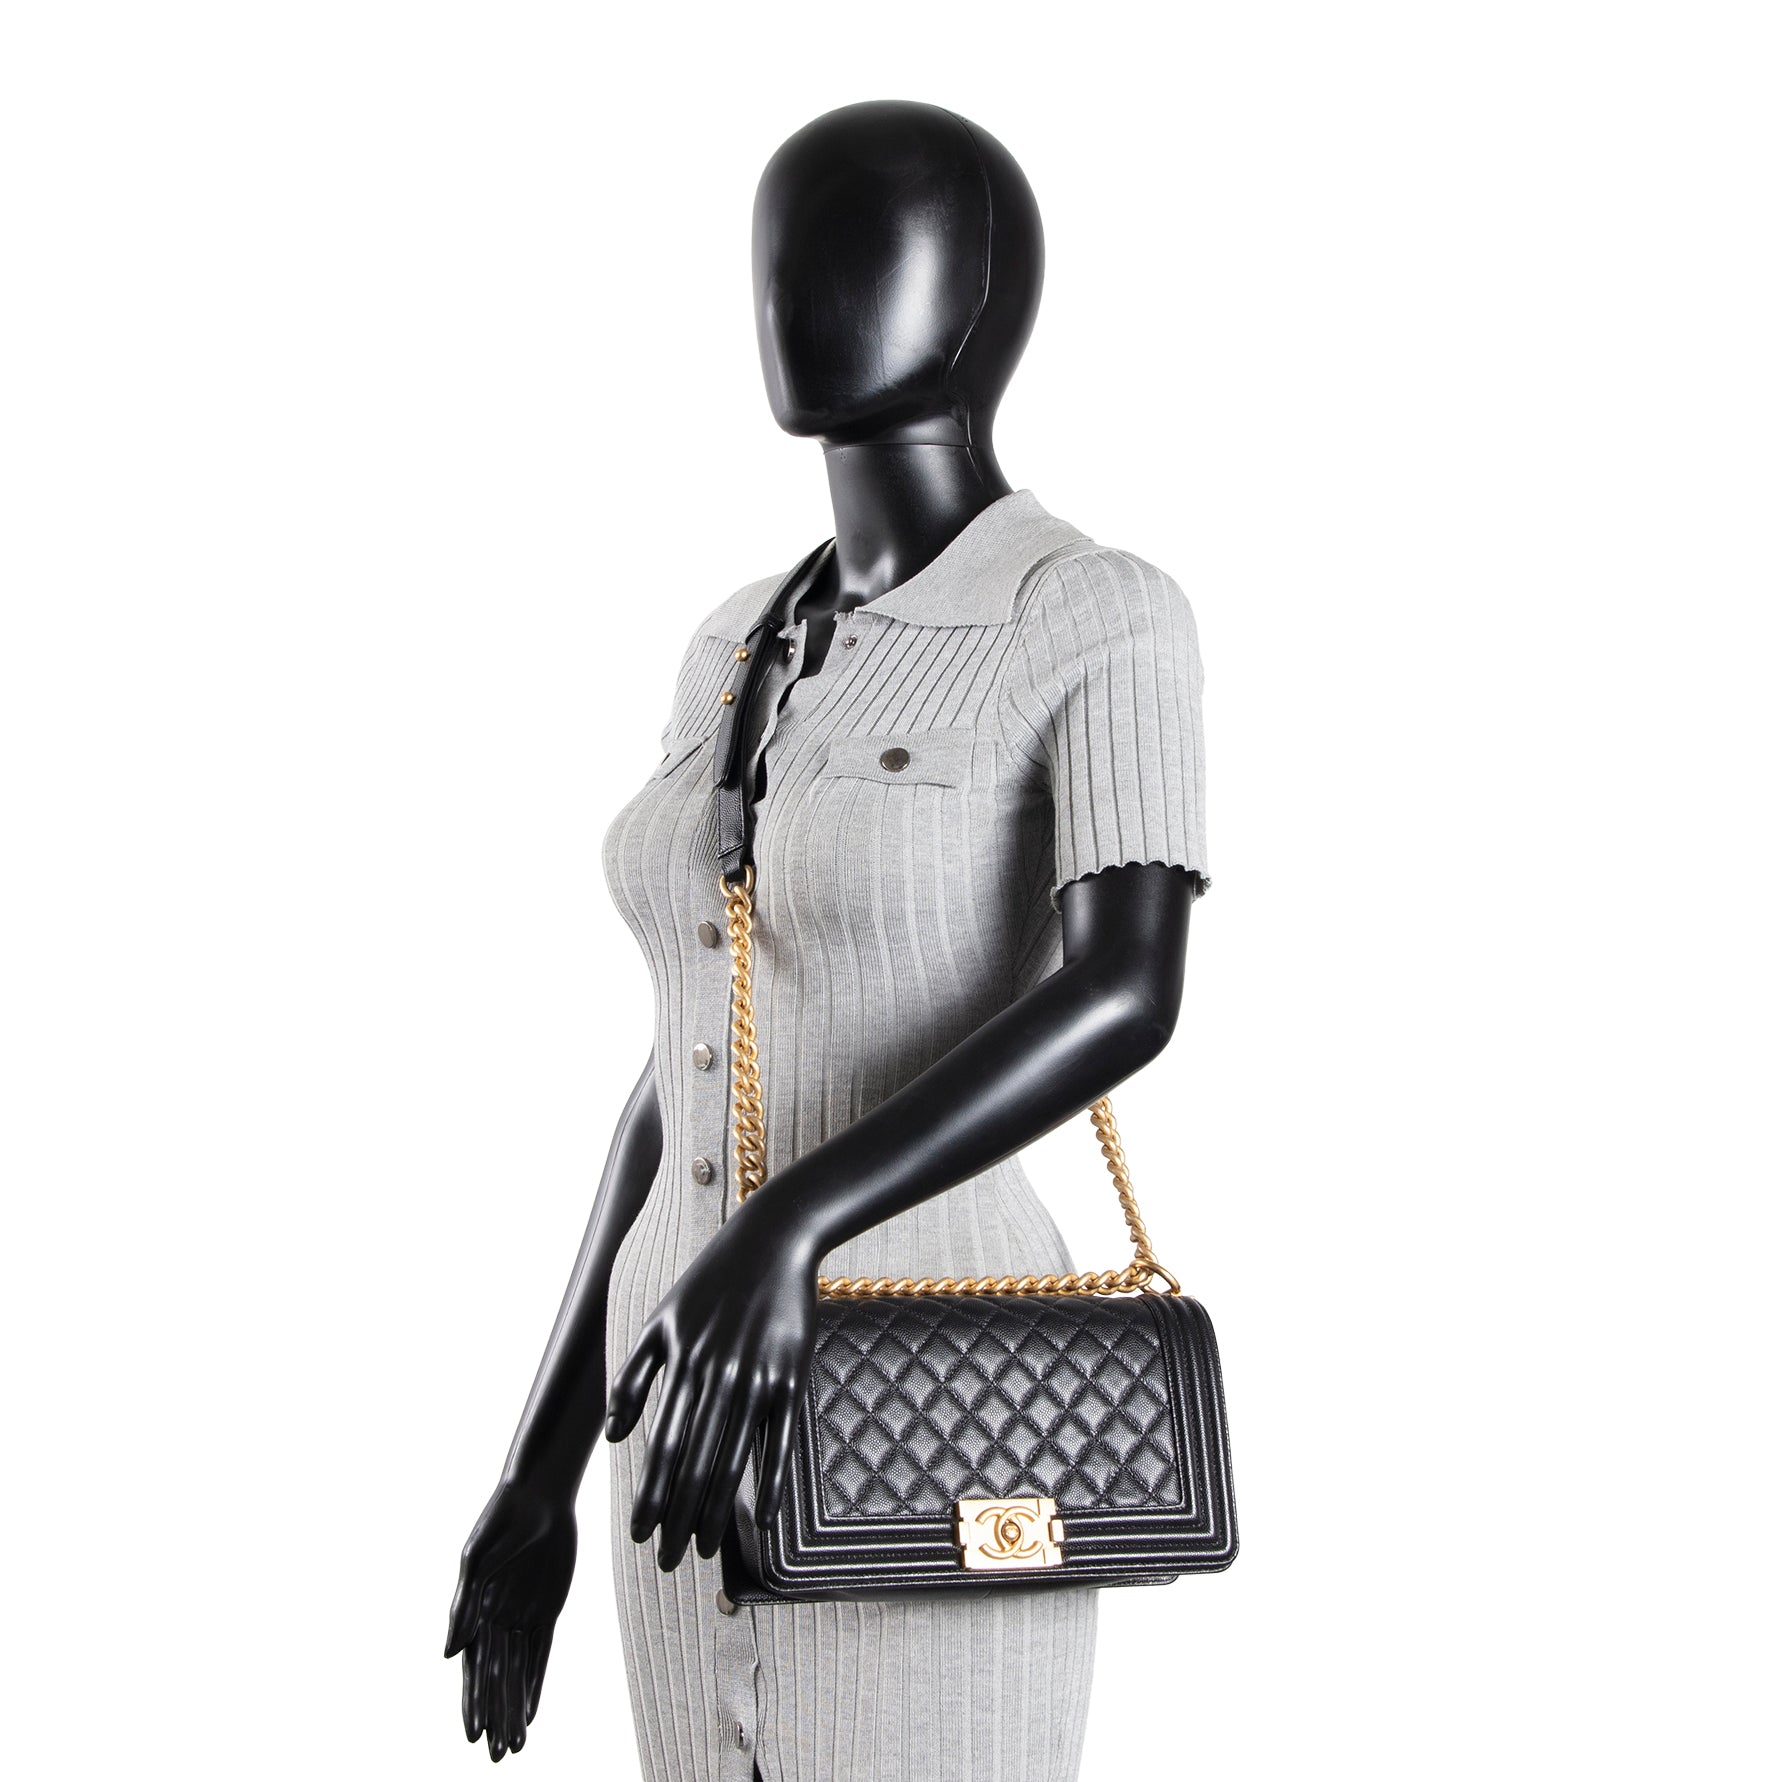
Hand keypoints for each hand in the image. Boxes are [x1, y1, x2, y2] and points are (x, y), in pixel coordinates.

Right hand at [445, 1479, 576, 1760]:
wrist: (539, 1495)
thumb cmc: (500, 1521)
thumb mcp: (477, 1559)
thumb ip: (463, 1607)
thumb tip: (447, 1654)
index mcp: (474, 1612)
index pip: (473, 1668)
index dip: (474, 1701)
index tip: (474, 1735)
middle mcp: (495, 1620)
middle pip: (495, 1679)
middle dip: (496, 1716)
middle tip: (498, 1756)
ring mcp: (521, 1616)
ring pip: (518, 1673)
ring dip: (515, 1708)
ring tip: (516, 1745)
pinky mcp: (547, 1610)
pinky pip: (541, 1654)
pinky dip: (536, 1683)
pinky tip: (532, 1711)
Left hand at [605, 1209, 817, 1569]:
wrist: (773, 1239)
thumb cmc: (711, 1280)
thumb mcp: (661, 1319)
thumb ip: (634, 1375)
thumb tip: (613, 1435)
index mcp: (681, 1362)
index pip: (660, 1444)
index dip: (650, 1494)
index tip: (640, 1535)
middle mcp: (716, 1374)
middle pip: (694, 1461)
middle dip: (679, 1517)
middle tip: (669, 1559)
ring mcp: (756, 1376)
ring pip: (733, 1458)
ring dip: (718, 1510)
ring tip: (706, 1548)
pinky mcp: (790, 1376)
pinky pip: (780, 1440)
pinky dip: (772, 1482)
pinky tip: (766, 1518)